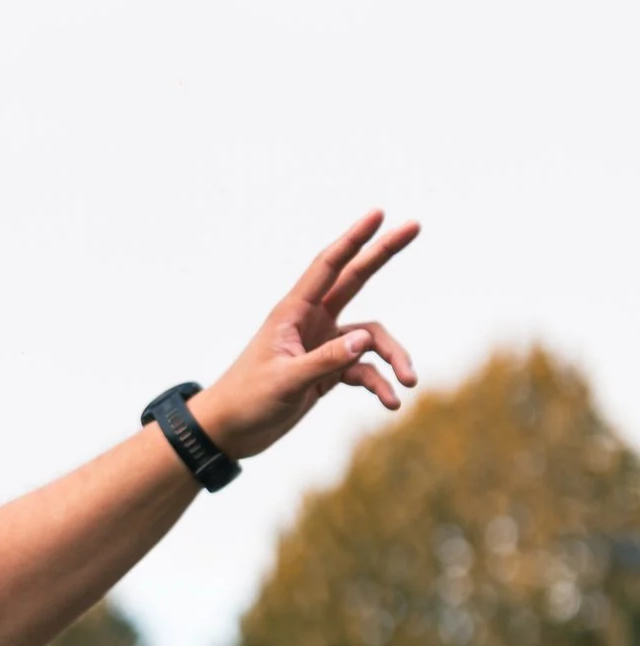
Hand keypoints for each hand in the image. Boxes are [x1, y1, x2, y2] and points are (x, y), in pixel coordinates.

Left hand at [192, 212, 420, 459]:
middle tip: (415, 225)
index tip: (378, 213)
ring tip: (408, 383)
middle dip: (383, 254)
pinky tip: (389, 403)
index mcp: (292, 313)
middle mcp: (310, 322)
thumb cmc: (246, 401)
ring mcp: (322, 345)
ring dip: (393, 357)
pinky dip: (379, 384)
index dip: (353, 239)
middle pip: (355, 279)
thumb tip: (366, 340)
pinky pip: (365, 370)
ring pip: (371, 338)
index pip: (327, 267)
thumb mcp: (286, 381)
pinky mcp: (328, 371)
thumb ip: (325, 360)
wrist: (230, 432)